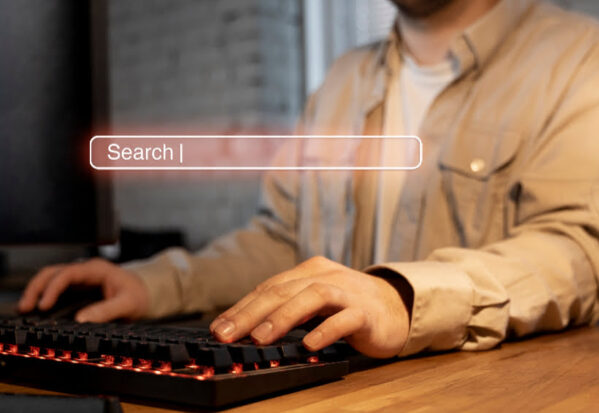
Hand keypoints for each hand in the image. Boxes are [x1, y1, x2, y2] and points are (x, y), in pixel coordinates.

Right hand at [18, 258, 149, 322]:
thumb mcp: (128, 303)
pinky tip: (36, 310)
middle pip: (53, 272)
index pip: (68, 273)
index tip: (44, 306)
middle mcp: (85, 270)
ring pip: (50, 278)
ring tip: (25, 309)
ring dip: (36, 291)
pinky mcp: (77, 288)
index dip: (53, 288)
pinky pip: (55, 288)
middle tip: (25, 308)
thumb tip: (81, 320)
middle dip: (36, 288)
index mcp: (97, 269)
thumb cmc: (138, 294)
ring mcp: (79, 278)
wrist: (145, 292)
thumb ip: (107, 310)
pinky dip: (43, 296)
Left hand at [210, 256, 411, 357]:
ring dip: (283, 317)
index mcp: (309, 271)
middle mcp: (326, 276)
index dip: (242, 307)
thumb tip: (247, 329)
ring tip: (260, 338)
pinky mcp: (366, 313)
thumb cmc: (348, 306)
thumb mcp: (315, 302)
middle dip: (251, 313)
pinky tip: (308, 345)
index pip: (268, 287)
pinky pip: (344, 319)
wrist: (397, 306)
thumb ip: (288, 309)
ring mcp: (347, 292)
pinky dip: (325, 330)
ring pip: (311, 296)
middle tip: (226, 334)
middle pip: (283, 290)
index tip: (218, 328)